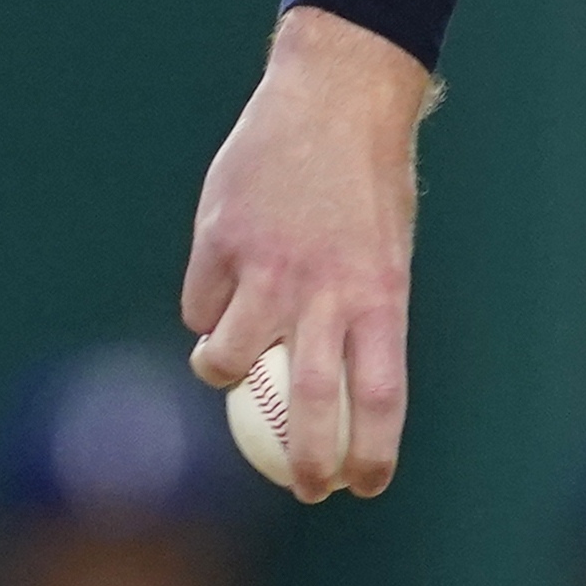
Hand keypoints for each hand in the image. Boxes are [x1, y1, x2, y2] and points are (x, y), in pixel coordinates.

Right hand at [183, 7, 435, 498]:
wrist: (333, 99)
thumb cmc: (367, 187)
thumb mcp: (385, 255)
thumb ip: (358, 318)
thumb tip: (335, 395)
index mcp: (381, 294)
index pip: (382, 397)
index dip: (372, 452)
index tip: (364, 485)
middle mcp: (325, 288)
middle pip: (309, 400)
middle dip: (303, 458)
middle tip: (301, 487)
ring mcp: (267, 264)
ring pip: (228, 358)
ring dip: (223, 377)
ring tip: (227, 372)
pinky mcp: (220, 239)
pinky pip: (201, 305)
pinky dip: (204, 317)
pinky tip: (216, 300)